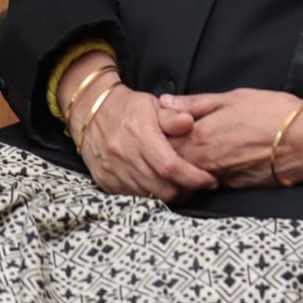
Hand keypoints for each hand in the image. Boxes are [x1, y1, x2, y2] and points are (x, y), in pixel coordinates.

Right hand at [65, 70, 218, 202]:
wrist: (91, 113)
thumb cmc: (130, 108)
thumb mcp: (153, 104)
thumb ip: (173, 115)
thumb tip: (189, 122)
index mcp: (140, 134)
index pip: (171, 165)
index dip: (193, 177)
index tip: (210, 180)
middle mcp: (124, 155)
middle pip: (162, 187)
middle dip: (186, 190)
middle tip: (199, 183)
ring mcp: (113, 171)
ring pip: (149, 197)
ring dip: (170, 195)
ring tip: (183, 185)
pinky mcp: (105, 182)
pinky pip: (133, 198)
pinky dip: (150, 195)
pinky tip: (160, 185)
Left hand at [160, 88, 302, 188]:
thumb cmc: (272, 113)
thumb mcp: (233, 97)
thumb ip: (196, 102)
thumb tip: (165, 101)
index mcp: (200, 135)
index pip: (163, 141)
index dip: (157, 135)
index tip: (155, 129)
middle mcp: (205, 161)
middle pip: (172, 163)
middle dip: (165, 155)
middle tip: (162, 145)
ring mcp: (219, 178)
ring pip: (189, 176)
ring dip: (183, 168)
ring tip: (186, 155)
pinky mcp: (234, 188)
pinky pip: (209, 184)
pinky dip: (203, 177)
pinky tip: (211, 165)